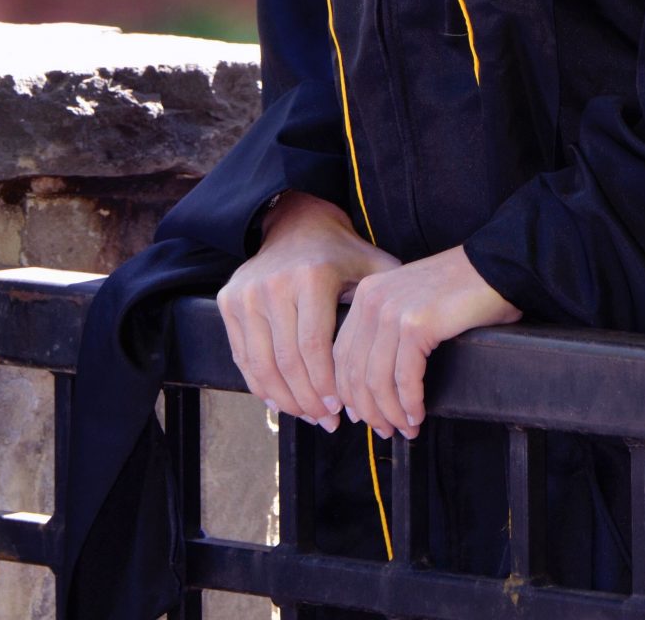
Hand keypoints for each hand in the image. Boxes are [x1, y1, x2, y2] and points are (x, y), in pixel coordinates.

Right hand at [217, 192, 399, 429]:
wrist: (296, 222)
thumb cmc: (340, 252)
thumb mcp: (371, 265)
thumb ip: (391, 299)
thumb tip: (414, 343)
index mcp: (311, 276)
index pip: (314, 347)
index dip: (326, 385)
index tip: (339, 409)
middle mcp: (274, 284)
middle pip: (286, 362)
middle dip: (307, 400)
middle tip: (325, 422)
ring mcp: (247, 293)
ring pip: (261, 365)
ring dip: (284, 399)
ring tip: (306, 416)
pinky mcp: (229, 301)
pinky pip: (243, 356)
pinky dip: (260, 385)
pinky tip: (281, 400)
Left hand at [332, 245, 520, 439]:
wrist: (496, 266)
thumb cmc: (461, 286)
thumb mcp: (410, 299)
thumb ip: (388, 328)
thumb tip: (374, 381)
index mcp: (368, 293)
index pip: (342, 354)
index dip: (348, 392)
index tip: (360, 415)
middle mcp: (374, 300)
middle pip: (354, 372)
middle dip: (368, 410)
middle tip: (385, 430)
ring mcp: (393, 311)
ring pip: (377, 381)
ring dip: (390, 414)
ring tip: (406, 428)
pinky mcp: (417, 324)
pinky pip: (405, 379)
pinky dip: (410, 404)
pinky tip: (418, 414)